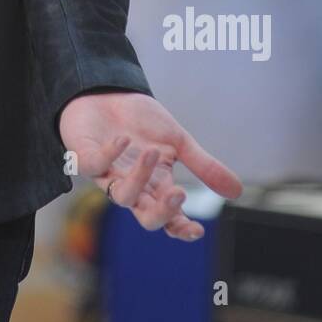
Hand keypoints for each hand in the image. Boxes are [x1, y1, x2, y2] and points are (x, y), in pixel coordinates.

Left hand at [58, 91, 242, 240]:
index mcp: (156, 186)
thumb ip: (204, 166)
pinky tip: (123, 140)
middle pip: (146, 218)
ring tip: (152, 151)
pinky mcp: (83, 156)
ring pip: (121, 196)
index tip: (196, 229)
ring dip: (139, 177)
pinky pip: (93, 167)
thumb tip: (238, 191)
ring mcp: (107, 174)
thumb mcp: (178, 141)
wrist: (107, 91)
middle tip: (178, 193)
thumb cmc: (140, 121)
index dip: (180, 228)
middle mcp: (132, 185)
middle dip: (162, 213)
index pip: (169, 218)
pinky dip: (109, 155)